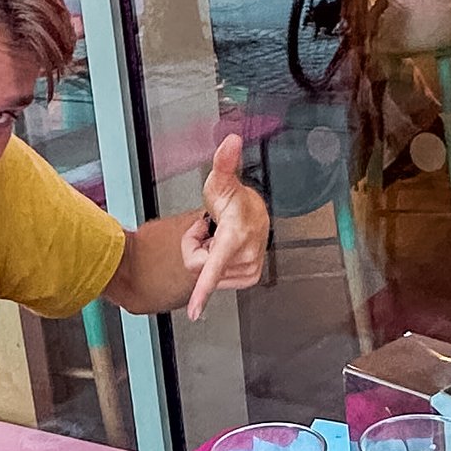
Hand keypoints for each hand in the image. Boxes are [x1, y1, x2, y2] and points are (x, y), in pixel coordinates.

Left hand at [181, 134, 269, 319]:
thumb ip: (224, 161)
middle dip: (199, 247)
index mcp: (236, 236)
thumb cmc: (234, 200)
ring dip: (208, 254)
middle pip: (200, 266)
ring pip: (209, 273)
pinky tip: (224, 248)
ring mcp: (250, 268)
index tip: (195, 310)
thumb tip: (230, 140)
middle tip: (211, 230)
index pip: (215, 267)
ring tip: (219, 237)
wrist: (255, 212)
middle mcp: (247, 256)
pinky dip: (217, 264)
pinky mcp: (251, 276)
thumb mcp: (221, 180)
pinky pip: (219, 279)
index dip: (203, 290)